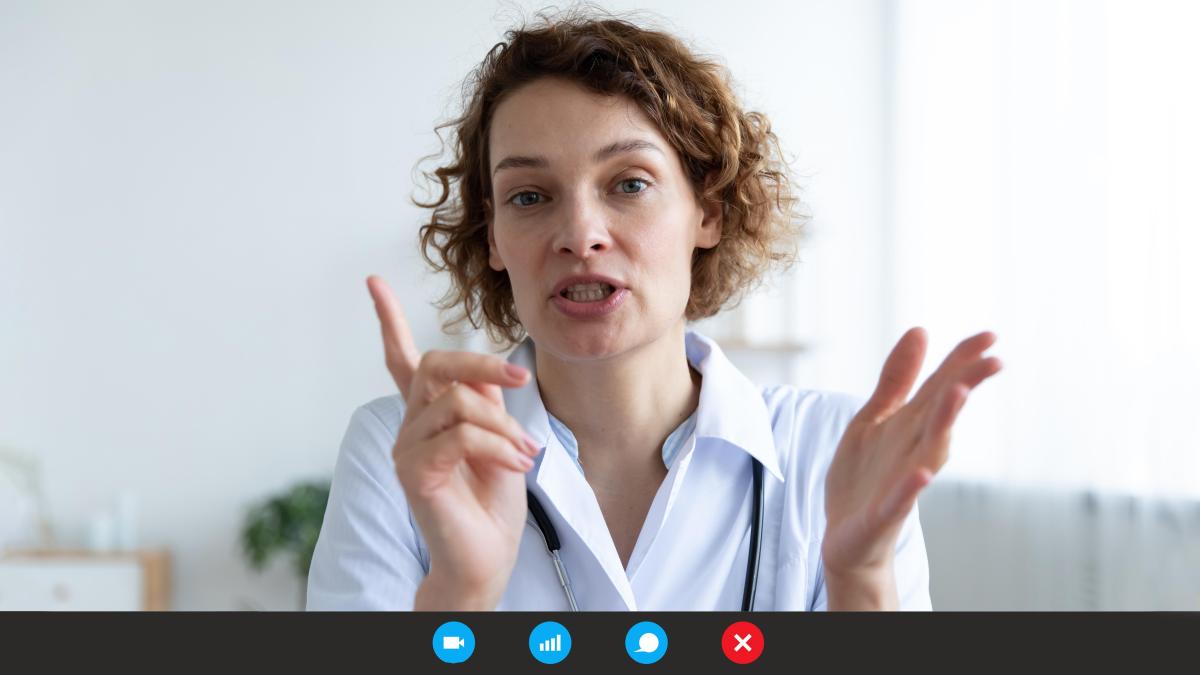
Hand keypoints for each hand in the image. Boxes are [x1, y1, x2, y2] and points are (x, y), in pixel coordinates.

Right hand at [367, 275, 538, 609]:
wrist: (488, 556)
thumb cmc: (493, 500)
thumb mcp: (500, 438)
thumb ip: (486, 401)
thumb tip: (486, 370)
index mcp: (429, 415)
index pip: (401, 360)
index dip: (389, 321)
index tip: (372, 283)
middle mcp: (410, 426)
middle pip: (438, 364)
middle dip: (484, 364)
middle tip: (521, 382)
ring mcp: (407, 448)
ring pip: (457, 401)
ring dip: (503, 425)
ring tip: (524, 453)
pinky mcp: (414, 471)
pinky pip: (459, 436)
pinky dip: (497, 446)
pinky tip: (516, 463)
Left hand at [821, 327, 1001, 607]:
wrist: (844, 536)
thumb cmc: (863, 477)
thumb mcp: (873, 418)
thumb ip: (897, 379)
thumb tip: (920, 330)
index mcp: (909, 425)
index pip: (940, 387)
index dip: (962, 361)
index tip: (990, 336)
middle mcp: (912, 449)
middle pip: (943, 413)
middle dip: (965, 385)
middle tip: (994, 360)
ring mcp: (902, 481)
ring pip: (929, 450)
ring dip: (944, 423)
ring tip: (958, 393)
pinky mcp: (884, 512)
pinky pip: (901, 499)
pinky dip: (911, 487)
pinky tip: (921, 474)